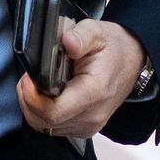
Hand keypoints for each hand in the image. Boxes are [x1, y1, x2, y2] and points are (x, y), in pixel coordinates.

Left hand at [17, 20, 147, 137]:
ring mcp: (90, 125)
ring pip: (46, 127)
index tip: (27, 78)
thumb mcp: (97, 32)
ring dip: (33, 107)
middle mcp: (93, 114)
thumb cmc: (113, 47)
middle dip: (28, 100)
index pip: (53, 112)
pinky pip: (54, 128)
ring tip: (36, 85)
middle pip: (45, 122)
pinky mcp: (85, 128)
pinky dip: (43, 113)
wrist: (133, 61)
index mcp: (94, 92)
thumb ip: (80, 36)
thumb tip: (67, 42)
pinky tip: (46, 95)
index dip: (31, 97)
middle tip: (27, 79)